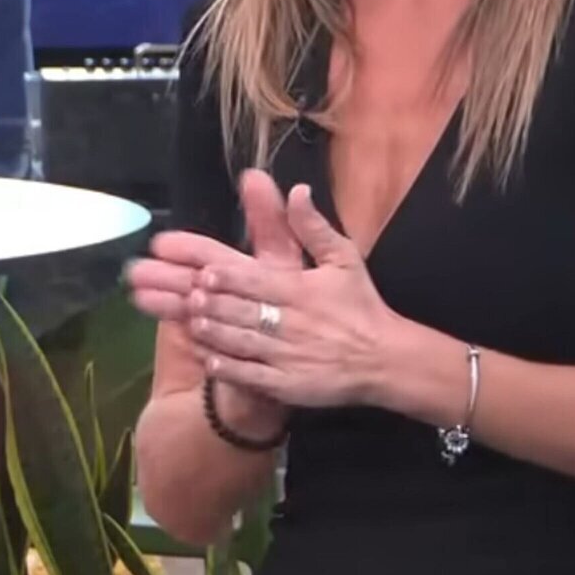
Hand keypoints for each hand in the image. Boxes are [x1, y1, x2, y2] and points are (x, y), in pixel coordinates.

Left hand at [150, 182, 403, 409]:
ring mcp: (288, 355)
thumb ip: (315, 227)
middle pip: (243, 311)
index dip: (228, 278)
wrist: (385, 358)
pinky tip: (209, 359)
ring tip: (193, 322)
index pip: (258, 282)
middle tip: (190, 295)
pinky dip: (227, 367)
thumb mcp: (345, 259)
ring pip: (241, 342)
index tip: (205, 272)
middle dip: (213, 303)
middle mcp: (292, 323)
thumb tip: (297, 190)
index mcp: (302, 291)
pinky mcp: (287, 384)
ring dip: (214, 332)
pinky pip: (250, 375)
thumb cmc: (361, 305)